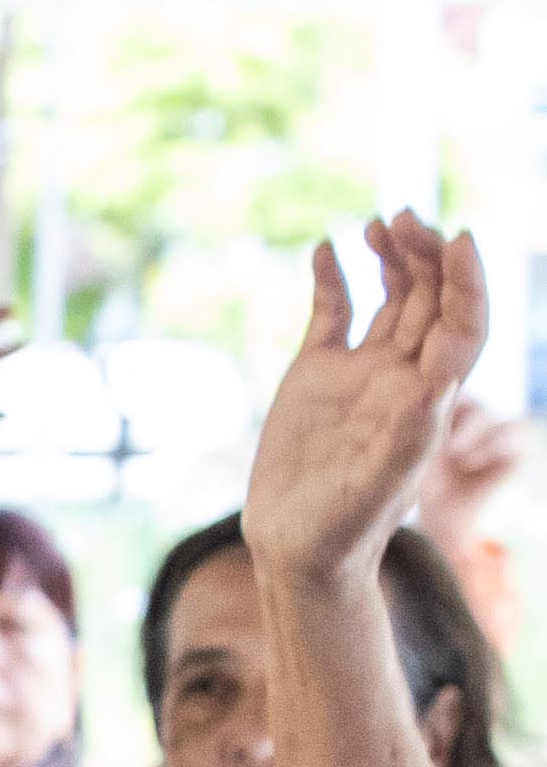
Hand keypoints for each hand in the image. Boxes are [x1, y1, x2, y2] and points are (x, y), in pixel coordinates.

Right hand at [242, 212, 491, 599]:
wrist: (299, 549)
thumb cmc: (345, 527)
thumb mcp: (381, 482)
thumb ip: (406, 434)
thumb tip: (433, 386)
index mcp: (429, 397)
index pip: (463, 323)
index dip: (467, 281)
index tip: (458, 239)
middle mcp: (402, 377)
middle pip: (431, 300)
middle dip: (427, 255)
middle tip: (406, 218)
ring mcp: (360, 374)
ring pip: (391, 298)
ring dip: (392, 257)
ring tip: (381, 221)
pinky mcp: (316, 377)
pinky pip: (332, 316)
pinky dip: (332, 280)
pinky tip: (324, 249)